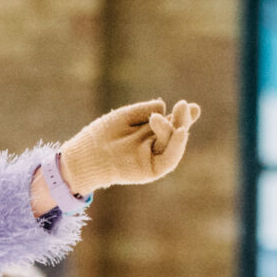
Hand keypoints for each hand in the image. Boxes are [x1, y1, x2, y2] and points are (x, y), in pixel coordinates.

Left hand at [60, 100, 199, 194]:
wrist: (85, 154)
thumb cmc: (101, 134)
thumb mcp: (126, 117)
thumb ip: (145, 111)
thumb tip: (163, 105)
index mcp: (148, 132)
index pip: (170, 122)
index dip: (181, 115)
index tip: (190, 105)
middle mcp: (153, 146)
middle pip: (175, 133)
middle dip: (183, 119)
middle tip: (185, 105)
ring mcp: (153, 158)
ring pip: (174, 144)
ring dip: (179, 127)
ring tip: (178, 111)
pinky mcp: (150, 171)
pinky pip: (169, 160)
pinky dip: (177, 147)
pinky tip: (182, 132)